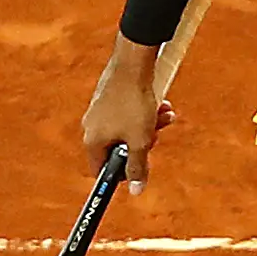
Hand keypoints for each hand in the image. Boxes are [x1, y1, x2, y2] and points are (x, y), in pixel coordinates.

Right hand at [80, 37, 175, 187]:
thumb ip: (138, 166)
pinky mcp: (110, 98)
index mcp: (92, 142)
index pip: (102, 170)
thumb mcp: (141, 141)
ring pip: (128, 130)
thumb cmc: (134, 104)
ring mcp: (100, 111)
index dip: (122, 174)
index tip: (140, 169)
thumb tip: (135, 191)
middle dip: (143, 144)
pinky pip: (129, 114)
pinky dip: (146, 113)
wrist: (133, 64)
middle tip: (155, 135)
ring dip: (150, 127)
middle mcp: (91, 127)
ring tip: (165, 115)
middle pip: (119, 149)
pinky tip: (162, 105)